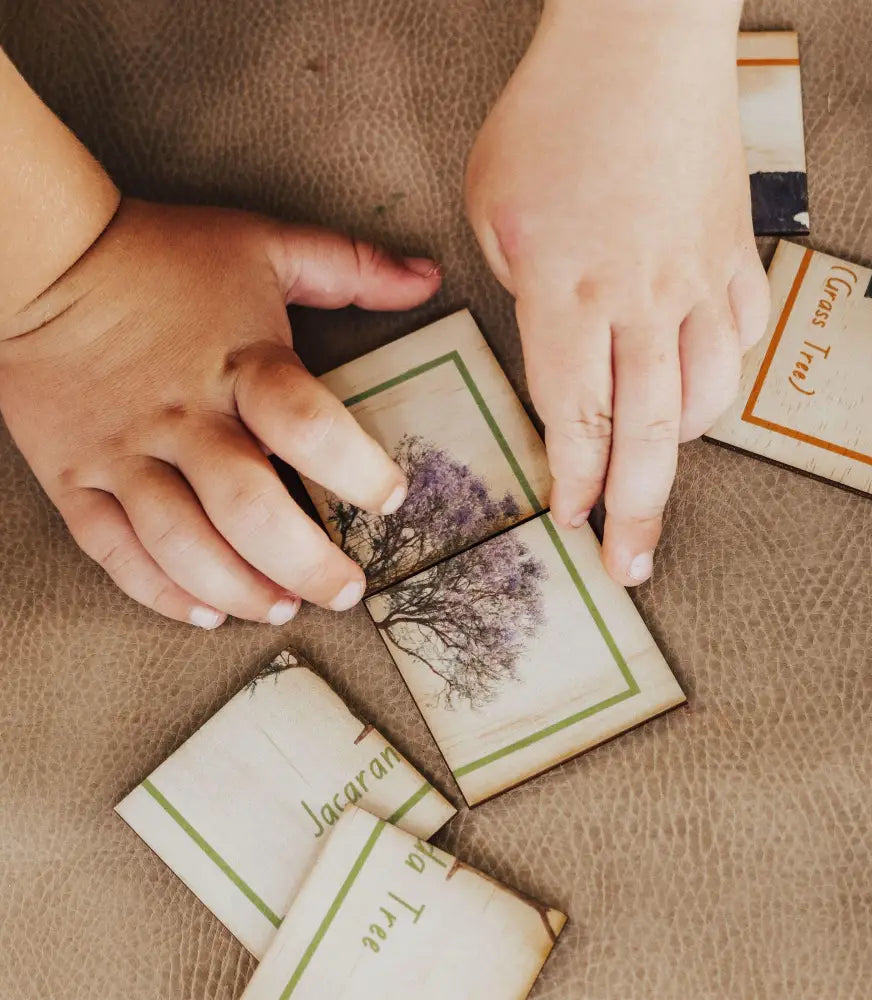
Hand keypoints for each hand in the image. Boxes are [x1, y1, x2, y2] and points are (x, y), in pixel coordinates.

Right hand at [0, 199, 440, 626]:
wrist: (41, 261)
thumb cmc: (163, 258)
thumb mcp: (267, 246)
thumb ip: (352, 266)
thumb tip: (428, 279)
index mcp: (239, 364)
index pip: (305, 425)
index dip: (356, 470)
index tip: (390, 498)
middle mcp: (182, 419)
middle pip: (247, 509)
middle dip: (306, 564)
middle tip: (347, 590)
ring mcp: (123, 454)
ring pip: (181, 544)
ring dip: (240, 589)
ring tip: (283, 607)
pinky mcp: (76, 478)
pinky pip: (115, 550)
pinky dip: (160, 590)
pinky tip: (206, 611)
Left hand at [466, 0, 768, 585]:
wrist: (641, 41)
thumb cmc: (556, 115)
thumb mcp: (493, 210)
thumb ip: (518, 292)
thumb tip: (547, 340)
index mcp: (567, 298)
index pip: (576, 422)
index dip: (575, 484)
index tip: (571, 522)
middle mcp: (639, 304)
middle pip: (646, 438)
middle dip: (636, 515)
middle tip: (631, 567)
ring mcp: (697, 282)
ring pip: (705, 398)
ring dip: (681, 449)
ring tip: (660, 471)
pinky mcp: (736, 253)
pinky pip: (741, 337)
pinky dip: (722, 374)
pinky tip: (702, 385)